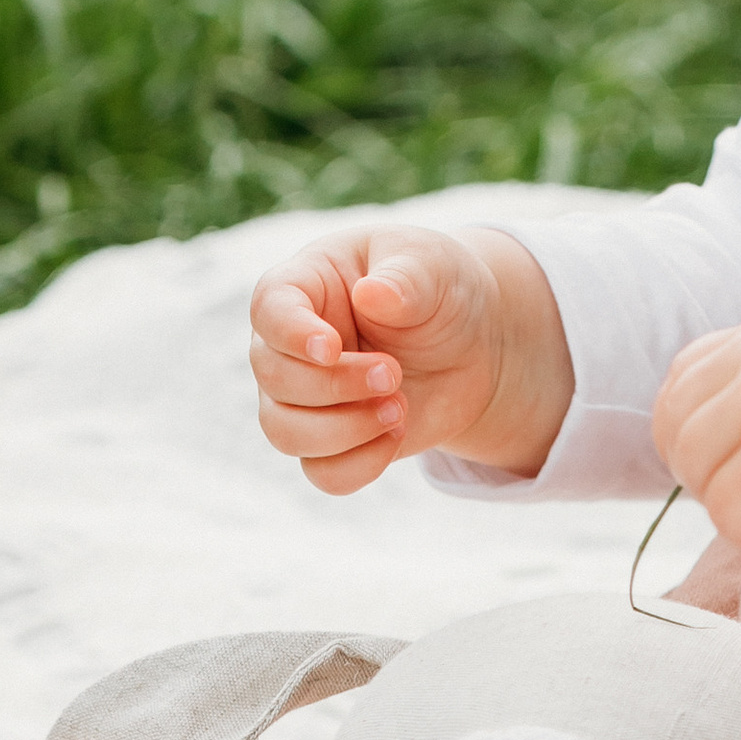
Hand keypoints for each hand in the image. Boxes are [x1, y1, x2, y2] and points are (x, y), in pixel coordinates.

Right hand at [247, 222, 571, 496]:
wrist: (471, 344)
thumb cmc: (438, 290)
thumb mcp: (433, 267)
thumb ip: (406, 277)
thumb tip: (372, 294)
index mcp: (304, 285)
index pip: (269, 309)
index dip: (291, 334)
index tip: (331, 349)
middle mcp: (289, 345)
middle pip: (275, 378)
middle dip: (337, 385)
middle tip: (394, 373)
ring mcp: (303, 397)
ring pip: (285, 432)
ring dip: (346, 430)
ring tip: (400, 407)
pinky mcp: (331, 442)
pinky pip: (322, 473)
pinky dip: (360, 464)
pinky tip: (398, 433)